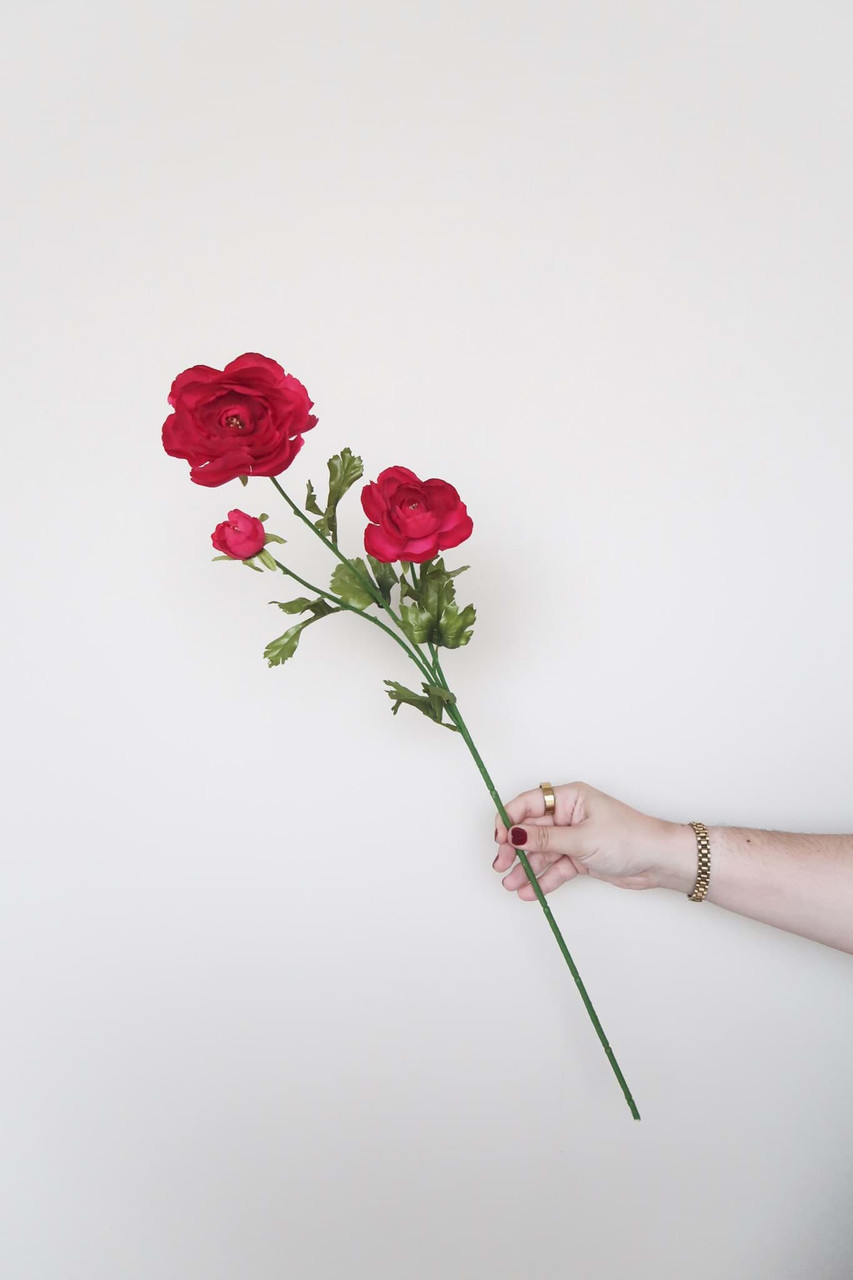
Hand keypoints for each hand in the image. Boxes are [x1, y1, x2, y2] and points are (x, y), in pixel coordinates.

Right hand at [493, 780, 692, 899]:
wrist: (659, 861)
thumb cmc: (631, 838)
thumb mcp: (583, 838)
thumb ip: (546, 838)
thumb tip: (515, 833)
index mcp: (570, 798)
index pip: (528, 804)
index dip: (510, 819)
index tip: (499, 838)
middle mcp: (569, 815)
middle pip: (531, 829)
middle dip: (514, 848)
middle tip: (501, 865)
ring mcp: (574, 837)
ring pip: (541, 851)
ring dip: (525, 868)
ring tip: (512, 884)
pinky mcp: (580, 857)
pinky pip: (554, 867)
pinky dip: (543, 879)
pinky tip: (529, 891)